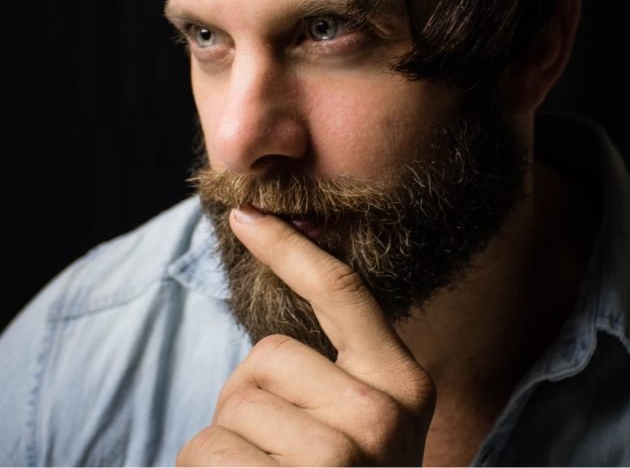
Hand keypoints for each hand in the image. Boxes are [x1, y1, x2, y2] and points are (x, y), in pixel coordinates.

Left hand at [177, 207, 435, 465]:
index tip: (245, 215)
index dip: (291, 249)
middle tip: (275, 460)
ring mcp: (341, 458)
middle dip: (248, 400)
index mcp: (403, 386)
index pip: (342, 293)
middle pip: (266, 358)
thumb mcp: (359, 433)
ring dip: (224, 450)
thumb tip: (271, 328)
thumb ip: (329, 378)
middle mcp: (383, 416)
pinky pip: (206, 451)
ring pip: (231, 408)